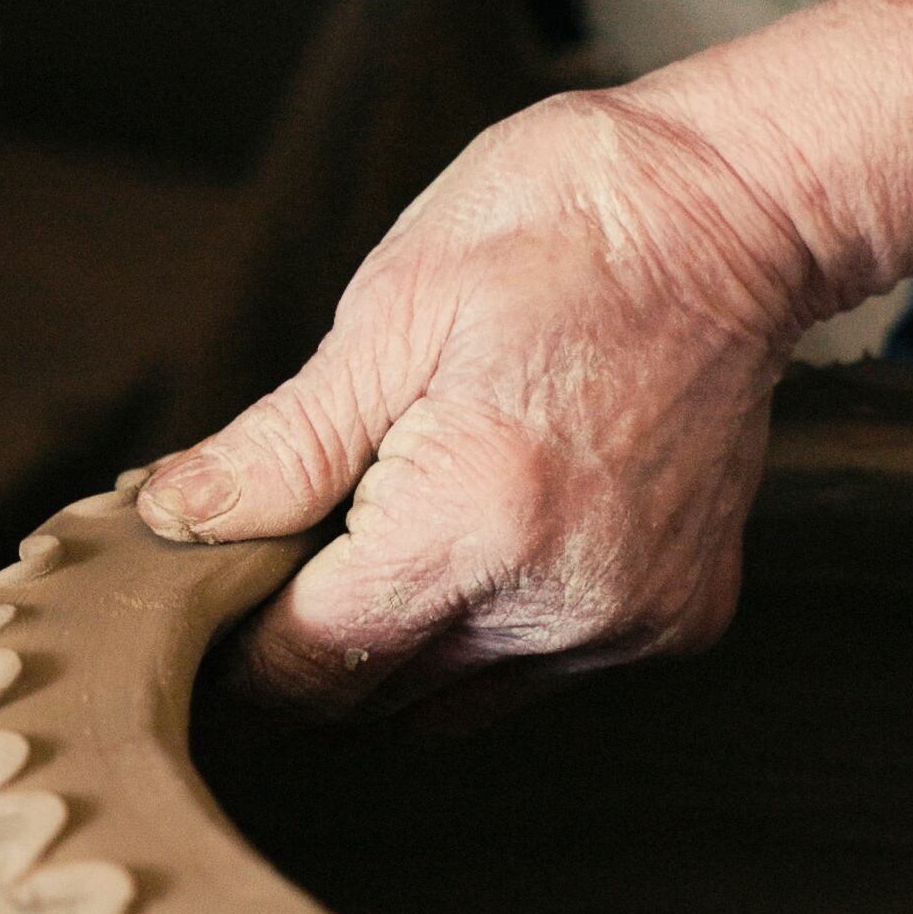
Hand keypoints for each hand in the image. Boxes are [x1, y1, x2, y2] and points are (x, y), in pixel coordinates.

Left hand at [138, 0, 912, 723]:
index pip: (308, 668)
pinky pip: (533, 673)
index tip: (198, 605)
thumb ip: (278, 447)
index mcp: (475, 519)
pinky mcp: (672, 620)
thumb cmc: (562, 225)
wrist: (741, 209)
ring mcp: (626, 622)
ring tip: (382, 529)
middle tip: (277, 552)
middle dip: (305, 649)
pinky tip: (479, 530)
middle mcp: (558, 600)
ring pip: (450, 704)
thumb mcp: (390, 311)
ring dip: (393, 647)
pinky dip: (480, 629)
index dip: (234, 651)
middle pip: (374, 704)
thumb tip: (171, 519)